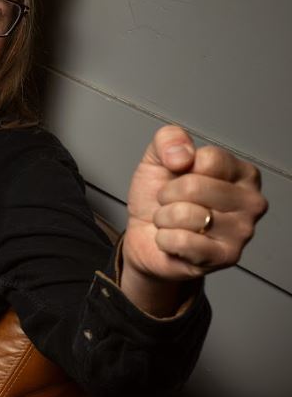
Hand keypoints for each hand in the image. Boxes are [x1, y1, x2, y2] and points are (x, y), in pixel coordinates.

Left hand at [121, 125, 266, 312]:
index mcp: (242, 173)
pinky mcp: (227, 257)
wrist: (146, 238)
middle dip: (168, 195)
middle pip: (195, 186)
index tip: (178, 177)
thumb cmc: (159, 199)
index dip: (179, 168)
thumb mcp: (157, 159)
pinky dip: (165, 239)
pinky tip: (174, 240)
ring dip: (165, 219)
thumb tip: (184, 155)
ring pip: (186, 214)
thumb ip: (169, 139)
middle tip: (171, 203)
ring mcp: (242, 231)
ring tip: (173, 222)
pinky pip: (182, 241)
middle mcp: (250, 201)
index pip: (209, 159)